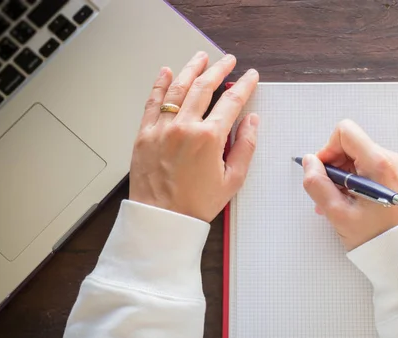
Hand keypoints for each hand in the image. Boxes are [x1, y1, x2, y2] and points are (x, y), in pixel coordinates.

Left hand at [129, 52, 259, 221]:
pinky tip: (166, 72)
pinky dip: (160, 84)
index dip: (244, 85)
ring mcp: (162, 128)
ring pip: (178, 88)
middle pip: (204, 87)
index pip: (232, 101)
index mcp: (209, 138)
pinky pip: (153, 102)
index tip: (250, 77)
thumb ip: (246, 146)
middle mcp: (185, 127)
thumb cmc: (196, 204)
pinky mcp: (145, 134)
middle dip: (219, 69)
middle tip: (228, 60)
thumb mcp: (233, 180)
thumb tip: (252, 122)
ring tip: (201, 57)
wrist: (162, 219)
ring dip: (192, 69)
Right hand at [302, 119, 397, 250]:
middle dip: (334, 167)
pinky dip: (355, 181)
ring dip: (343, 176)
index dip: (327, 149)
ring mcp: (397, 168)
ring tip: (338, 203)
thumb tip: (309, 162)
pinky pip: (369, 169)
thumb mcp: (338, 213)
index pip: (345, 132)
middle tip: (328, 194)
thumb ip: (317, 184)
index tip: (322, 172)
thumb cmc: (376, 239)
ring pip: (359, 158)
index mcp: (379, 164)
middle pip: (352, 145)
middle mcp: (392, 160)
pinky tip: (351, 202)